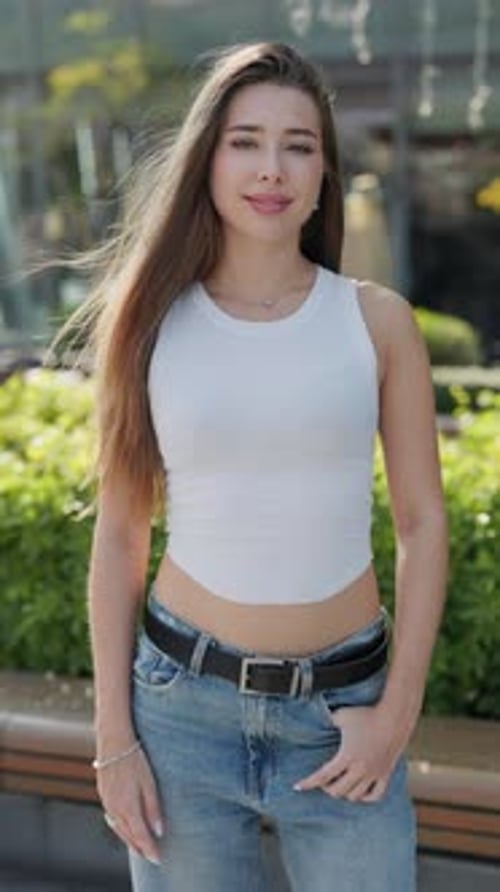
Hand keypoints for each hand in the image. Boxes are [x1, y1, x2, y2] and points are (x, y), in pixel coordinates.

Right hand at [96, 745, 163, 862]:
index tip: (158, 858)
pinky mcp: (103, 794)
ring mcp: (107, 802)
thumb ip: (153, 808)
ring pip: (118, 828)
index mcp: (127, 807)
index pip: (140, 835)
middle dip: (139, 847)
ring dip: (128, 839)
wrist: (113, 742)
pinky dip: (119, 828)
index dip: (149, 848)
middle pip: (128, 835)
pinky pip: (112, 818)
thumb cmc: (134, 760)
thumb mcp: (149, 784)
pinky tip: (124, 827)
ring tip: (138, 847)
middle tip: (150, 857)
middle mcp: (115, 809)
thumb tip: (159, 831)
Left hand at [294, 704, 404, 801]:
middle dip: (326, 788)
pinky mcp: (385, 774)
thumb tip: (318, 719)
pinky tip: (359, 793)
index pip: (322, 776)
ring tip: (339, 785)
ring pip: (354, 796)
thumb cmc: (366, 715)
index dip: (308, 783)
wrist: (394, 717)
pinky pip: (375, 795)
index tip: (296, 787)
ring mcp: (374, 774)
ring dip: (344, 793)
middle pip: (337, 790)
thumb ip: (328, 720)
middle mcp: (359, 769)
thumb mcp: (342, 715)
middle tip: (323, 782)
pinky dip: (365, 797)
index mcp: (346, 757)